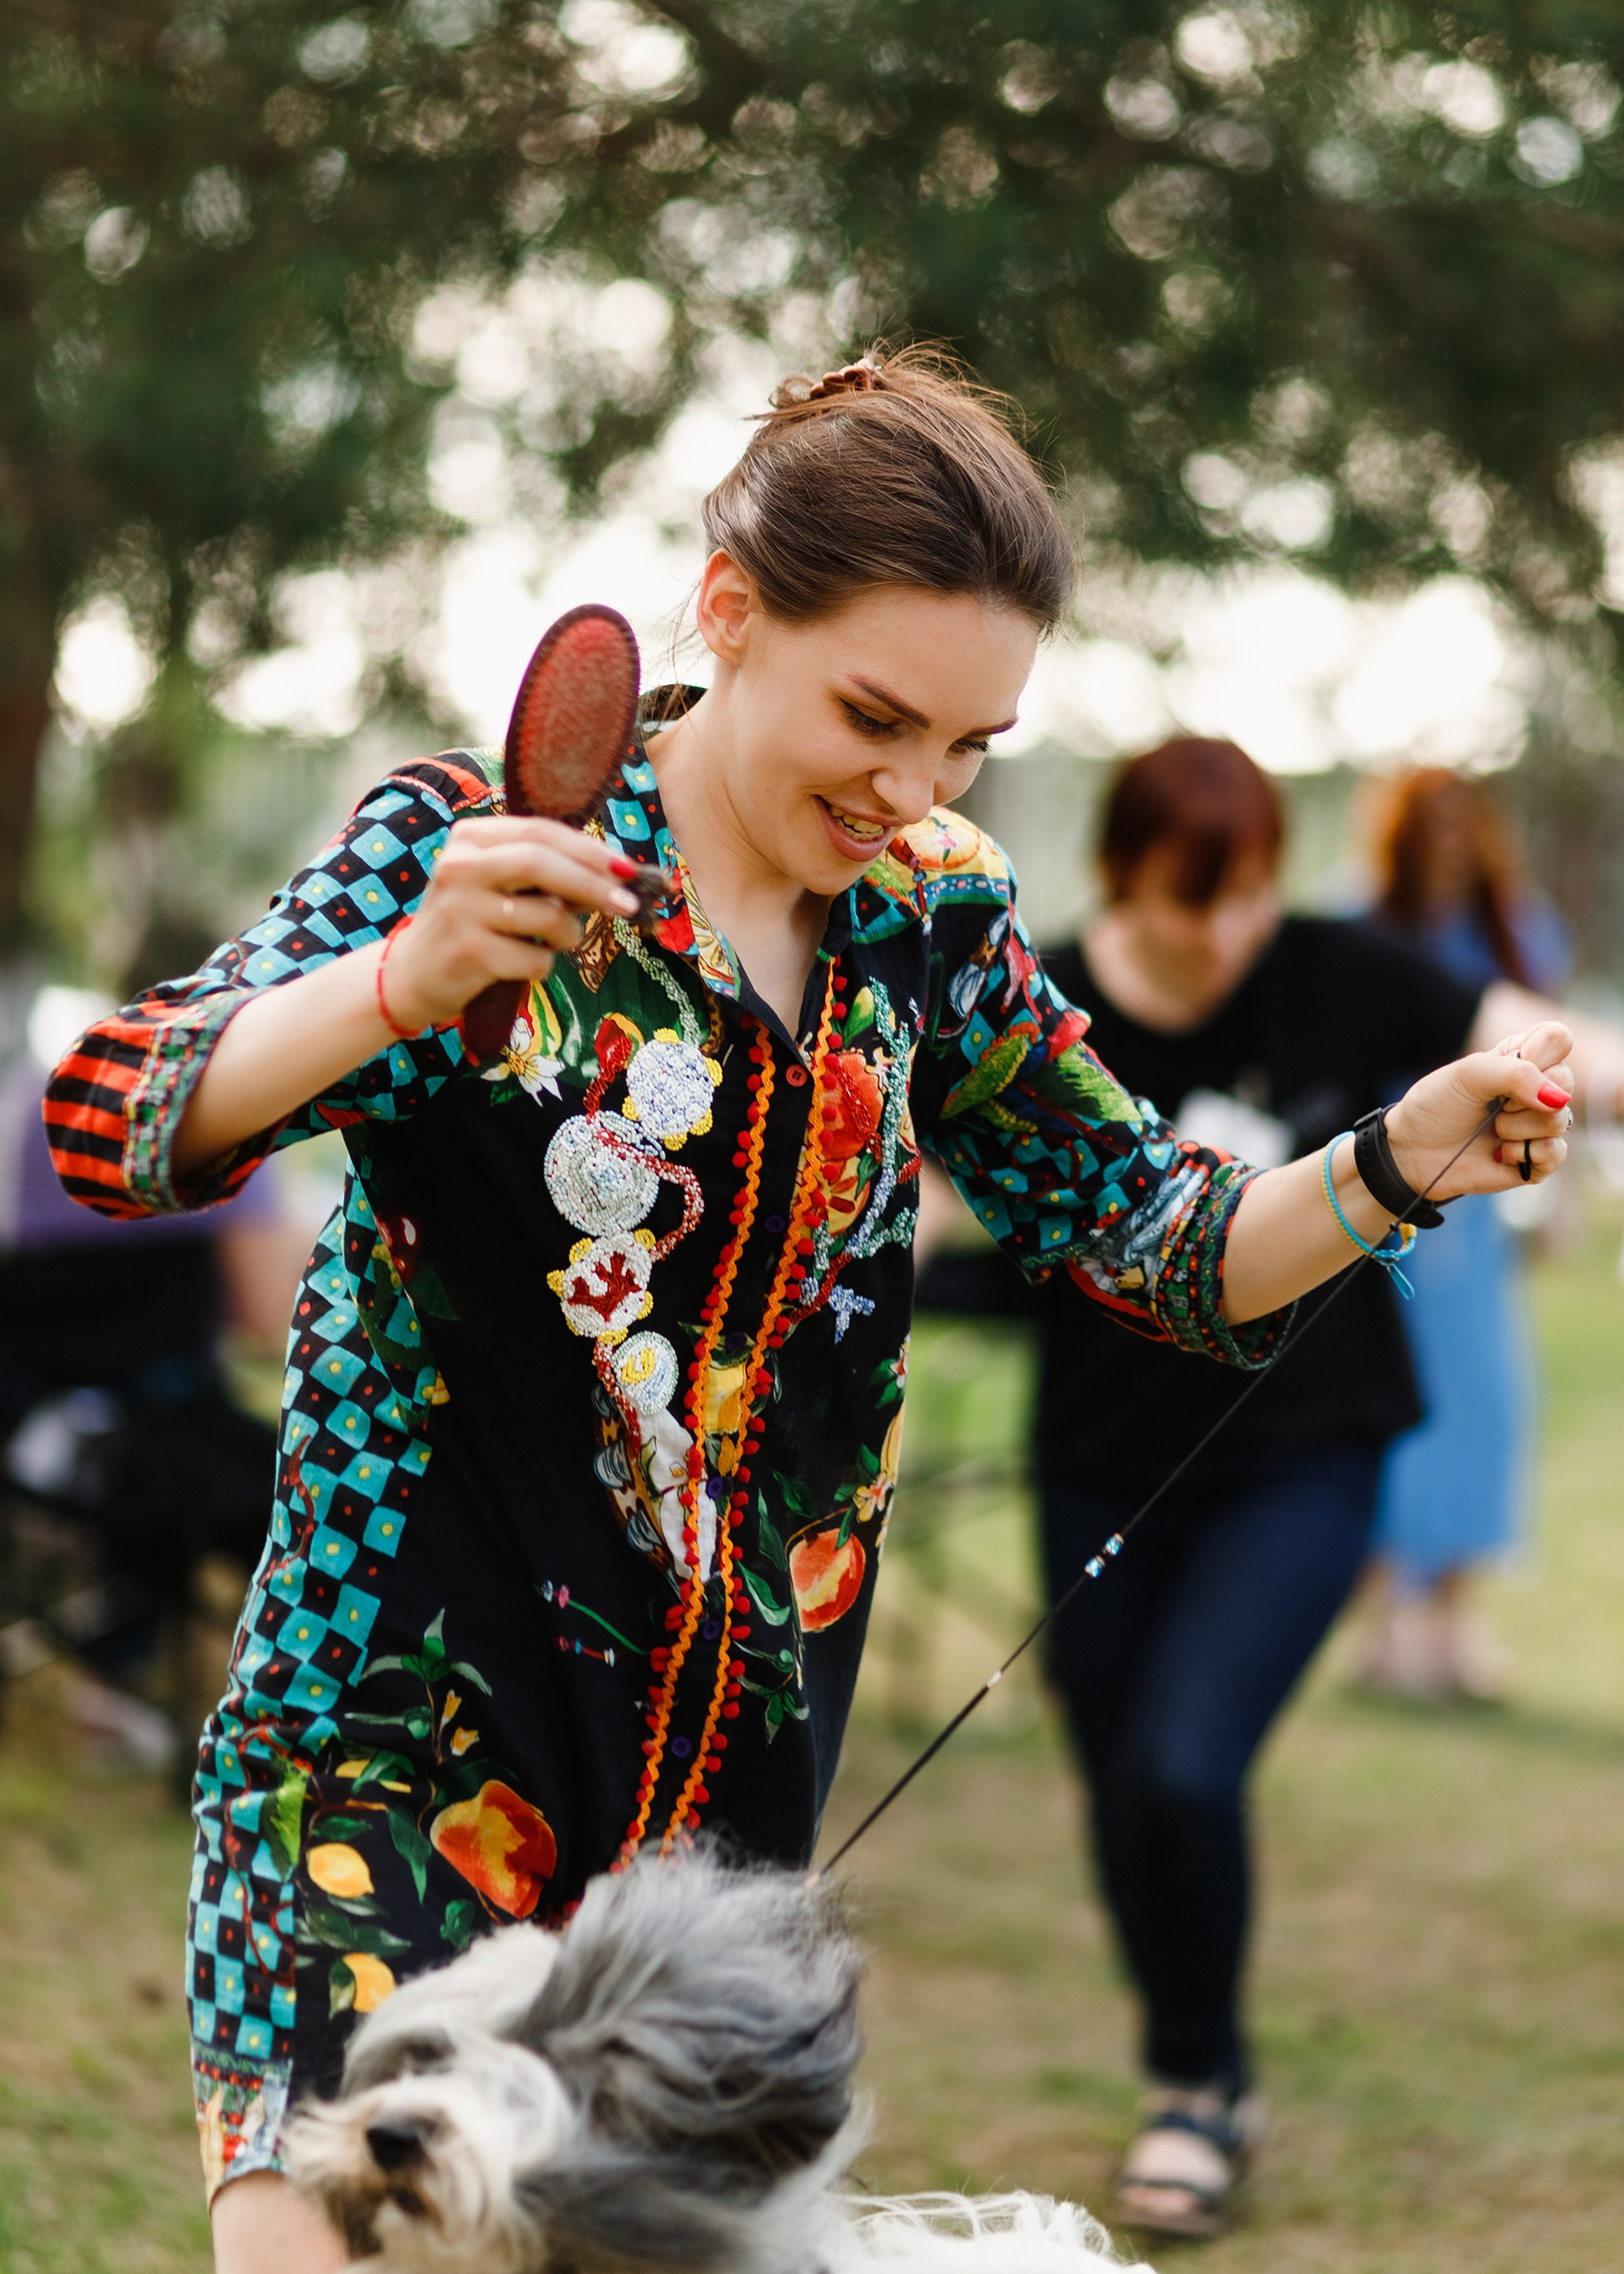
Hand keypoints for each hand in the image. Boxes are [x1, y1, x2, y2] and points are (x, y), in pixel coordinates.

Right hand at [379, 817, 641, 1031]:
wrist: (412, 975)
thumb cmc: (471, 924)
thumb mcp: (495, 882)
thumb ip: (541, 870)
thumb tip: (616, 873)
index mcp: (470, 838)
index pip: (540, 831)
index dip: (590, 849)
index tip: (627, 869)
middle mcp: (459, 866)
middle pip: (542, 863)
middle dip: (594, 884)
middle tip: (629, 905)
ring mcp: (461, 909)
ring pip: (547, 914)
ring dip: (568, 934)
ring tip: (555, 941)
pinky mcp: (468, 953)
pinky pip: (535, 958)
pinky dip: (543, 965)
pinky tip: (522, 965)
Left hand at [1384, 1020, 1574, 1201]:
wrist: (1411, 1152)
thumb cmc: (1436, 1106)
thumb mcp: (1468, 1075)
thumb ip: (1516, 1074)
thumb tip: (1559, 1099)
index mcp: (1521, 1058)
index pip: (1559, 1039)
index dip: (1539, 1053)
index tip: (1504, 1066)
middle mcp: (1536, 1089)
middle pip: (1566, 1080)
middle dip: (1524, 1096)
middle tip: (1494, 1104)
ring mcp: (1538, 1124)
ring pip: (1559, 1120)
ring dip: (1517, 1127)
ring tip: (1493, 1129)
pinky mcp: (1536, 1159)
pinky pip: (1557, 1153)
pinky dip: (1524, 1152)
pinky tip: (1500, 1153)